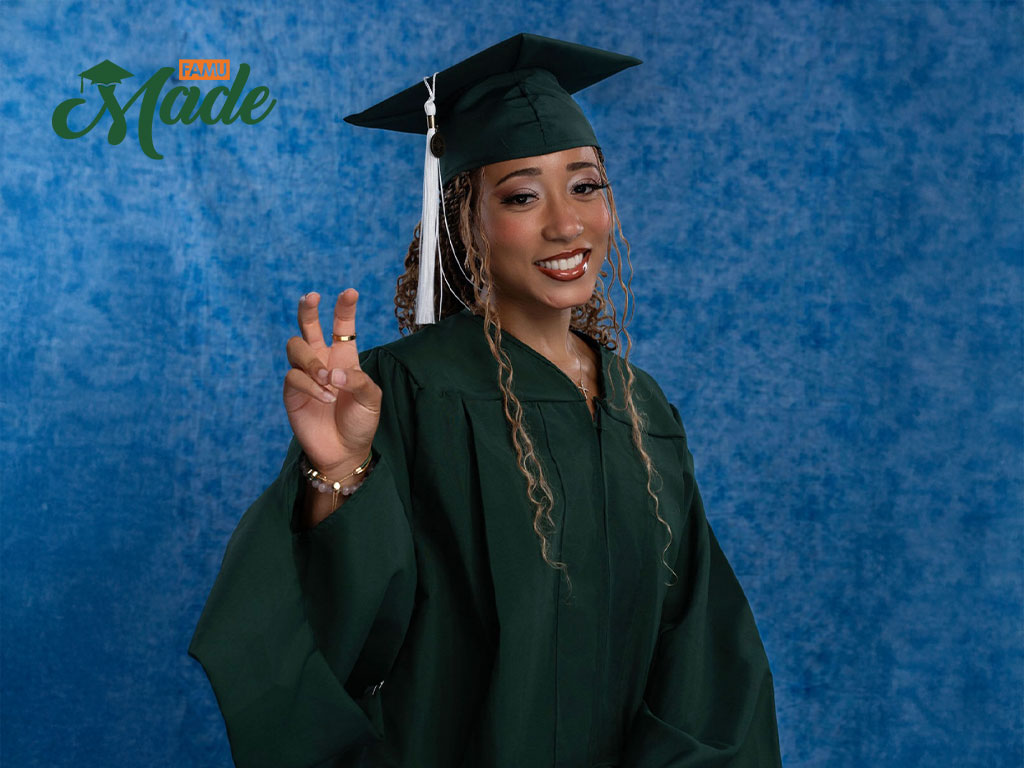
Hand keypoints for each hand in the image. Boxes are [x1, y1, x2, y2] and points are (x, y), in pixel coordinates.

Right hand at [283, 289, 381, 477]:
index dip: (344, 308)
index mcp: (344, 356)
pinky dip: (311, 385)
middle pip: (308, 326)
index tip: (350, 292)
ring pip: (295, 347)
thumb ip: (358, 381)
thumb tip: (333, 373)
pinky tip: (325, 398)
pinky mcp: (292, 391)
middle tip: (312, 297)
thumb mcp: (371, 399)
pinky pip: (293, 376)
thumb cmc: (360, 422)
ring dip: (312, 361)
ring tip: (328, 381)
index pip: (342, 326)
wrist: (344, 451)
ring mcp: (305, 374)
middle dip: (307, 309)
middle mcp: (322, 360)